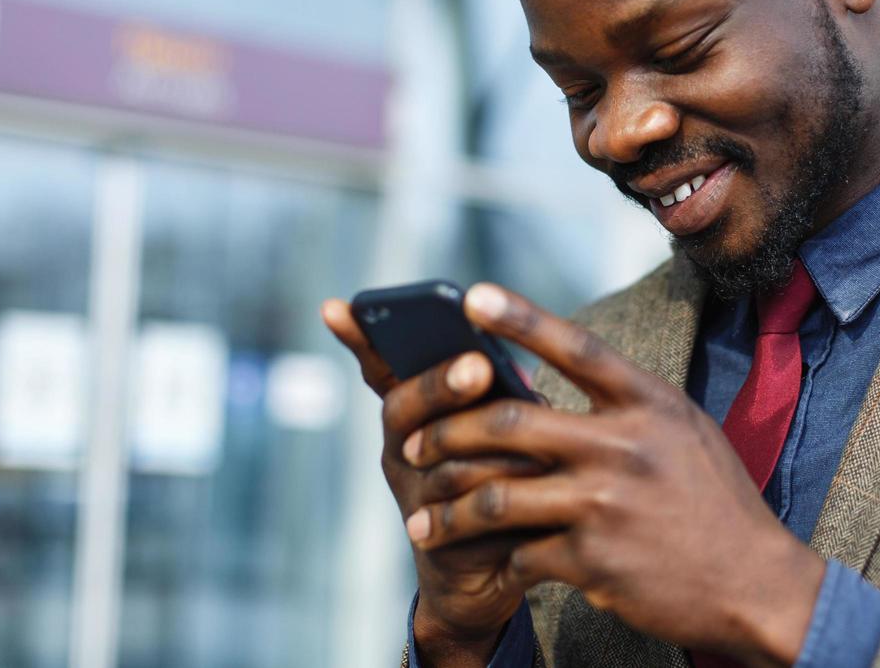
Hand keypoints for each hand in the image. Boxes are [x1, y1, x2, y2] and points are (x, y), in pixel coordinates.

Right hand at [321, 299, 544, 667]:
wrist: (492, 574)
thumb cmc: (505, 482)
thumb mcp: (505, 429)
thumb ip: (503, 400)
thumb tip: (525, 379)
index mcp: (415, 415)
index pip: (382, 368)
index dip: (360, 339)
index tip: (337, 306)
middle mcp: (401, 449)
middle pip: (405, 408)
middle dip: (441, 384)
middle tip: (478, 364)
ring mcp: (412, 493)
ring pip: (443, 459)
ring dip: (493, 444)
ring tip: (537, 433)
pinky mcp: (435, 536)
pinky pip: (466, 508)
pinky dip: (508, 492)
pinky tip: (543, 483)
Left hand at [396, 284, 826, 667]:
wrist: (755, 585)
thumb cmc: (713, 502)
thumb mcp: (683, 432)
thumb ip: (626, 407)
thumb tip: (558, 384)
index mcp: (649, 404)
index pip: (576, 347)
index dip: (521, 318)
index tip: (471, 295)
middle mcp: (625, 446)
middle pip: (509, 423)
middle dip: (447, 434)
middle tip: (412, 444)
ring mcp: (606, 504)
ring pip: (497, 496)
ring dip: (450, 511)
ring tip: (421, 521)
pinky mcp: (594, 560)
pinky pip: (521, 553)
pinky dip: (500, 560)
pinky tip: (490, 567)